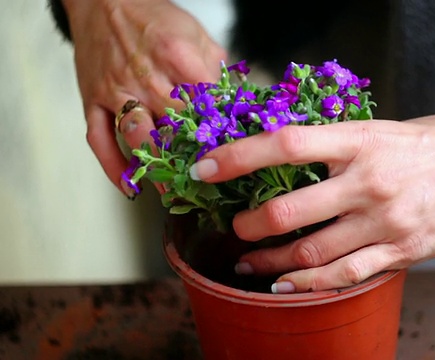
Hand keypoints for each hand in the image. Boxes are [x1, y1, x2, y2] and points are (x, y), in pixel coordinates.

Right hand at [63, 0, 226, 195]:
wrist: (102, 0)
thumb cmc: (153, 17)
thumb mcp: (197, 35)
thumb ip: (217, 71)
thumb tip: (238, 104)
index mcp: (177, 57)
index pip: (206, 106)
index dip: (221, 134)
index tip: (236, 157)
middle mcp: (145, 77)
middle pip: (173, 128)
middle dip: (192, 159)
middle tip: (212, 184)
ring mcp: (116, 91)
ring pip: (136, 138)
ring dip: (156, 169)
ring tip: (174, 193)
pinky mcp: (93, 100)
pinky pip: (99, 140)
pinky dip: (111, 167)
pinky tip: (131, 187)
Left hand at [192, 99, 434, 292]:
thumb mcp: (384, 130)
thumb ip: (339, 149)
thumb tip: (289, 164)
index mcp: (360, 141)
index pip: (285, 145)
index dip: (238, 157)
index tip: (207, 168)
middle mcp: (368, 181)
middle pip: (288, 209)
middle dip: (250, 224)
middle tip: (236, 228)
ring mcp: (386, 220)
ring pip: (311, 250)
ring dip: (271, 259)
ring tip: (251, 261)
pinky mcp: (403, 250)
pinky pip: (345, 273)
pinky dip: (309, 282)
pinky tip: (288, 282)